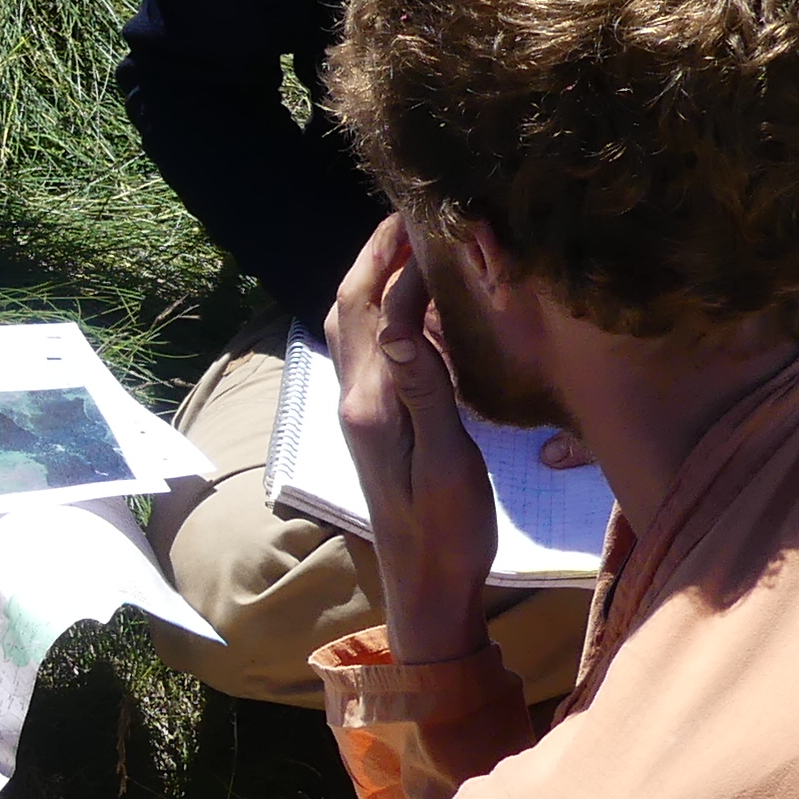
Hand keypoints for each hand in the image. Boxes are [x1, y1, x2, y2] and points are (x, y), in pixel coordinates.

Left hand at [326, 216, 498, 666]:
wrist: (427, 587)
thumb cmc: (447, 530)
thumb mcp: (445, 461)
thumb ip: (424, 389)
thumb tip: (403, 321)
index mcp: (371, 402)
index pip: (375, 309)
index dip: (398, 260)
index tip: (431, 216)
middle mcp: (356, 398)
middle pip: (351, 307)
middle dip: (374, 254)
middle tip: (410, 211)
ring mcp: (363, 411)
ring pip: (356, 327)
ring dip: (376, 279)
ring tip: (410, 243)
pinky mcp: (376, 423)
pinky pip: (374, 350)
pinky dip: (388, 312)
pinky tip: (418, 307)